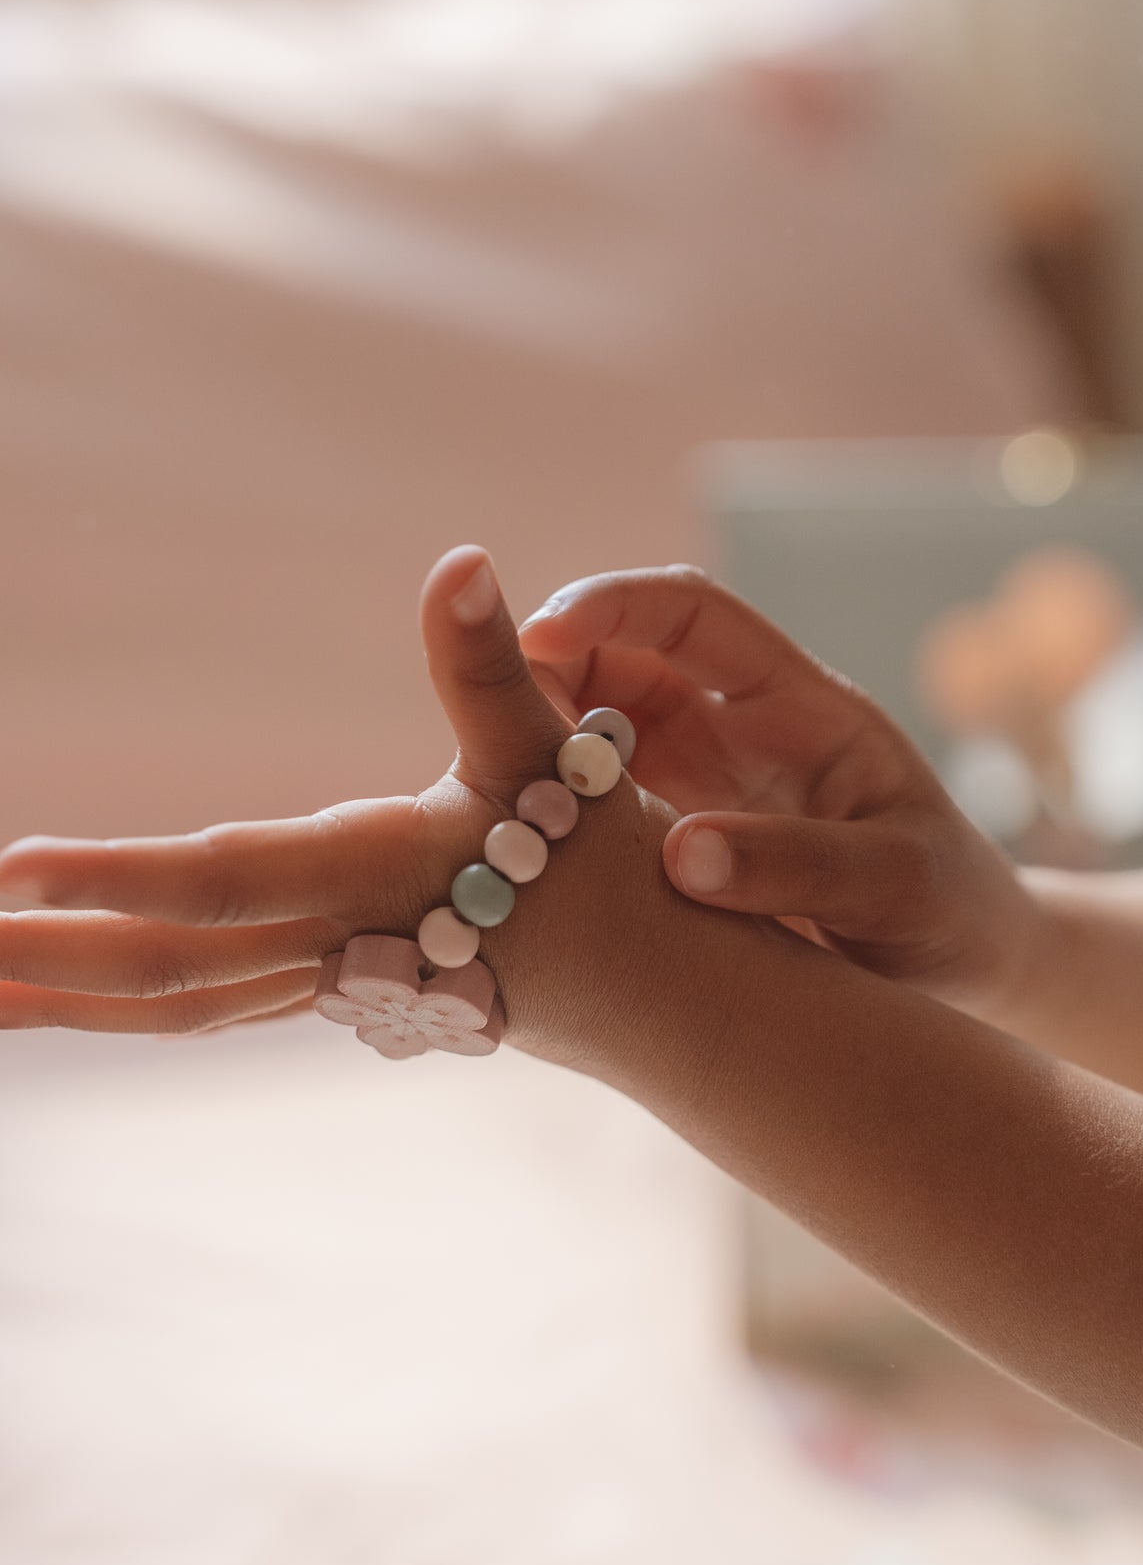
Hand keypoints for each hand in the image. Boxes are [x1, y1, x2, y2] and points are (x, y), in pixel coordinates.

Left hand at [0, 550, 681, 1064]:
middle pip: (170, 968)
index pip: (230, 881)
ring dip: (64, 999)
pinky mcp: (333, 990)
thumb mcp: (557, 748)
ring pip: (174, 1003)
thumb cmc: (610, 860)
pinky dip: (121, 1001)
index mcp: (383, 878)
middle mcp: (343, 945)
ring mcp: (332, 983)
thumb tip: (457, 561)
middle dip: (46, 965)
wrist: (656, 989)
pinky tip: (59, 991)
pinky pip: (204, 1004)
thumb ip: (490, 663)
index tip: (10, 873)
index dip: (120, 878)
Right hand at [520, 567, 1036, 1019]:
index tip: (540, 634)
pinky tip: (506, 853)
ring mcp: (699, 783)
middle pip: (618, 661)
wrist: (963, 967)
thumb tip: (679, 858)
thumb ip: (798, 867)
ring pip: (589, 734)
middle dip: (544, 670)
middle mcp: (738, 729)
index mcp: (800, 707)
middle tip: (478, 718)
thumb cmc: (948, 912)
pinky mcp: (672, 840)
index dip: (613, 605)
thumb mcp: (895, 887)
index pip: (694, 613)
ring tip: (475, 791)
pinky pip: (592, 809)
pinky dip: (546, 816)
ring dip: (533, 748)